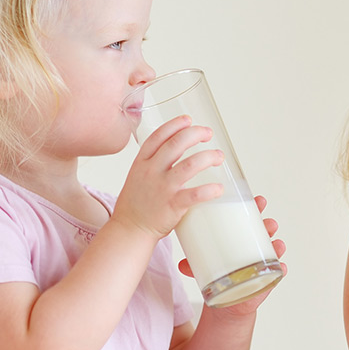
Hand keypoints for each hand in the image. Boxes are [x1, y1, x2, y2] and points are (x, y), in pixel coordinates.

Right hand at [112, 116, 224, 238]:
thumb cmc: (136, 204)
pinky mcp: (172, 206)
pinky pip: (194, 195)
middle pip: (176, 144)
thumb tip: (175, 150)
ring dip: (208, 157)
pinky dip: (209, 190)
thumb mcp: (137, 176)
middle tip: (208, 133)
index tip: (188, 120)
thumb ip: (154, 163)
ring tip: (218, 156)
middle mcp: (151, 171)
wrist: (129, 230)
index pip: (158, 136)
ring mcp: (162, 188)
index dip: (174, 125)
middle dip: (195, 134)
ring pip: (190, 165)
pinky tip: (219, 188)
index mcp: (141, 163)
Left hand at [178, 195, 286, 313]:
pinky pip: (277, 271)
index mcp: (240, 235)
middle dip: (268, 224)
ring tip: (277, 243)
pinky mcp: (266, 279)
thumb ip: (193, 265)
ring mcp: (262, 262)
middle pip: (264, 230)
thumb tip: (182, 264)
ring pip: (274, 249)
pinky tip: (281, 266)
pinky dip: (281, 268)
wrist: (226, 301)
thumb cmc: (218, 275)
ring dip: (277, 244)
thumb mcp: (203, 266)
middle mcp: (254, 246)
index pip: (249, 217)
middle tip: (268, 223)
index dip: (255, 207)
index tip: (258, 201)